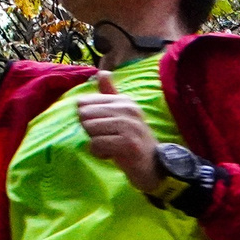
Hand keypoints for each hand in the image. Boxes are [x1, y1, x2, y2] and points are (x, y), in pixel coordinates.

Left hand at [75, 71, 164, 200]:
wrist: (155, 166)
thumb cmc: (133, 140)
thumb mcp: (123, 114)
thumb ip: (110, 94)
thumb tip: (102, 72)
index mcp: (124, 101)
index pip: (84, 103)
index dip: (88, 119)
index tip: (104, 128)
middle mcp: (128, 109)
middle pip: (84, 116)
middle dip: (90, 131)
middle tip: (107, 139)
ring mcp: (130, 126)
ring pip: (89, 130)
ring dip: (95, 143)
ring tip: (111, 146)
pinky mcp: (129, 144)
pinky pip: (96, 145)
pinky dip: (99, 153)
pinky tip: (112, 155)